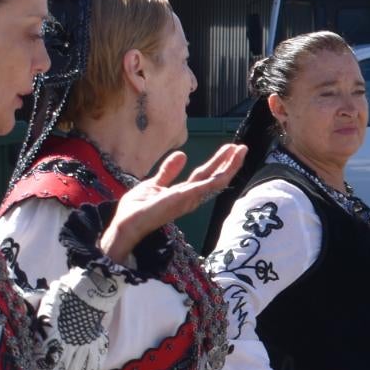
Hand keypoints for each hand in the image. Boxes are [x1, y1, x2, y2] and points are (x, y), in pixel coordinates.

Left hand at [99, 144, 246, 260]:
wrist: (127, 223)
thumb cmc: (137, 208)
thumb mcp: (154, 183)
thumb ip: (168, 171)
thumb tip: (182, 155)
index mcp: (184, 192)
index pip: (205, 175)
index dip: (218, 162)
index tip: (230, 149)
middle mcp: (191, 196)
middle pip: (214, 177)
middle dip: (229, 162)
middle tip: (242, 147)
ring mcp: (189, 198)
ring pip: (216, 181)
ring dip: (229, 166)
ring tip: (240, 151)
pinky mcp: (183, 198)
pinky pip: (205, 187)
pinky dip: (218, 177)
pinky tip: (228, 167)